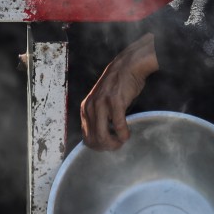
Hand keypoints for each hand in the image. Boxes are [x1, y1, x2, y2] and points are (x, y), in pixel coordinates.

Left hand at [80, 34, 159, 150]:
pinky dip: (124, 134)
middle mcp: (90, 107)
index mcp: (85, 108)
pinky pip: (118, 127)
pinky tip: (128, 133)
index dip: (98, 145)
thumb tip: (102, 136)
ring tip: (121, 141)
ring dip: (114, 143)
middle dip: (106, 147)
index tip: (109, 144)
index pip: (86, 137)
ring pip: (103, 137)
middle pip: (93, 140)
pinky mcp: (115, 103)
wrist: (128, 66)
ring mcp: (101, 105)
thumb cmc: (118, 84)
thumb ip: (99, 116)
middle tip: (117, 145)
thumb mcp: (101, 101)